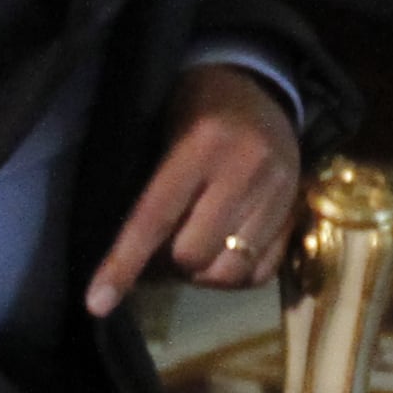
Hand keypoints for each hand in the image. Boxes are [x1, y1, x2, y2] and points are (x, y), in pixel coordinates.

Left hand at [85, 63, 303, 316]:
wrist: (260, 88)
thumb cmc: (195, 108)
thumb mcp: (163, 130)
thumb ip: (150, 187)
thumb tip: (131, 258)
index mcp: (202, 143)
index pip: (155, 218)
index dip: (123, 264)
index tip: (97, 304)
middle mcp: (245, 169)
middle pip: (193, 254)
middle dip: (169, 262)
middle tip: (160, 249)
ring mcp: (278, 193)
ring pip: (228, 271)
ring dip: (202, 273)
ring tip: (192, 250)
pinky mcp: (296, 212)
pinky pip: (261, 273)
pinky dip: (234, 276)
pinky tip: (222, 254)